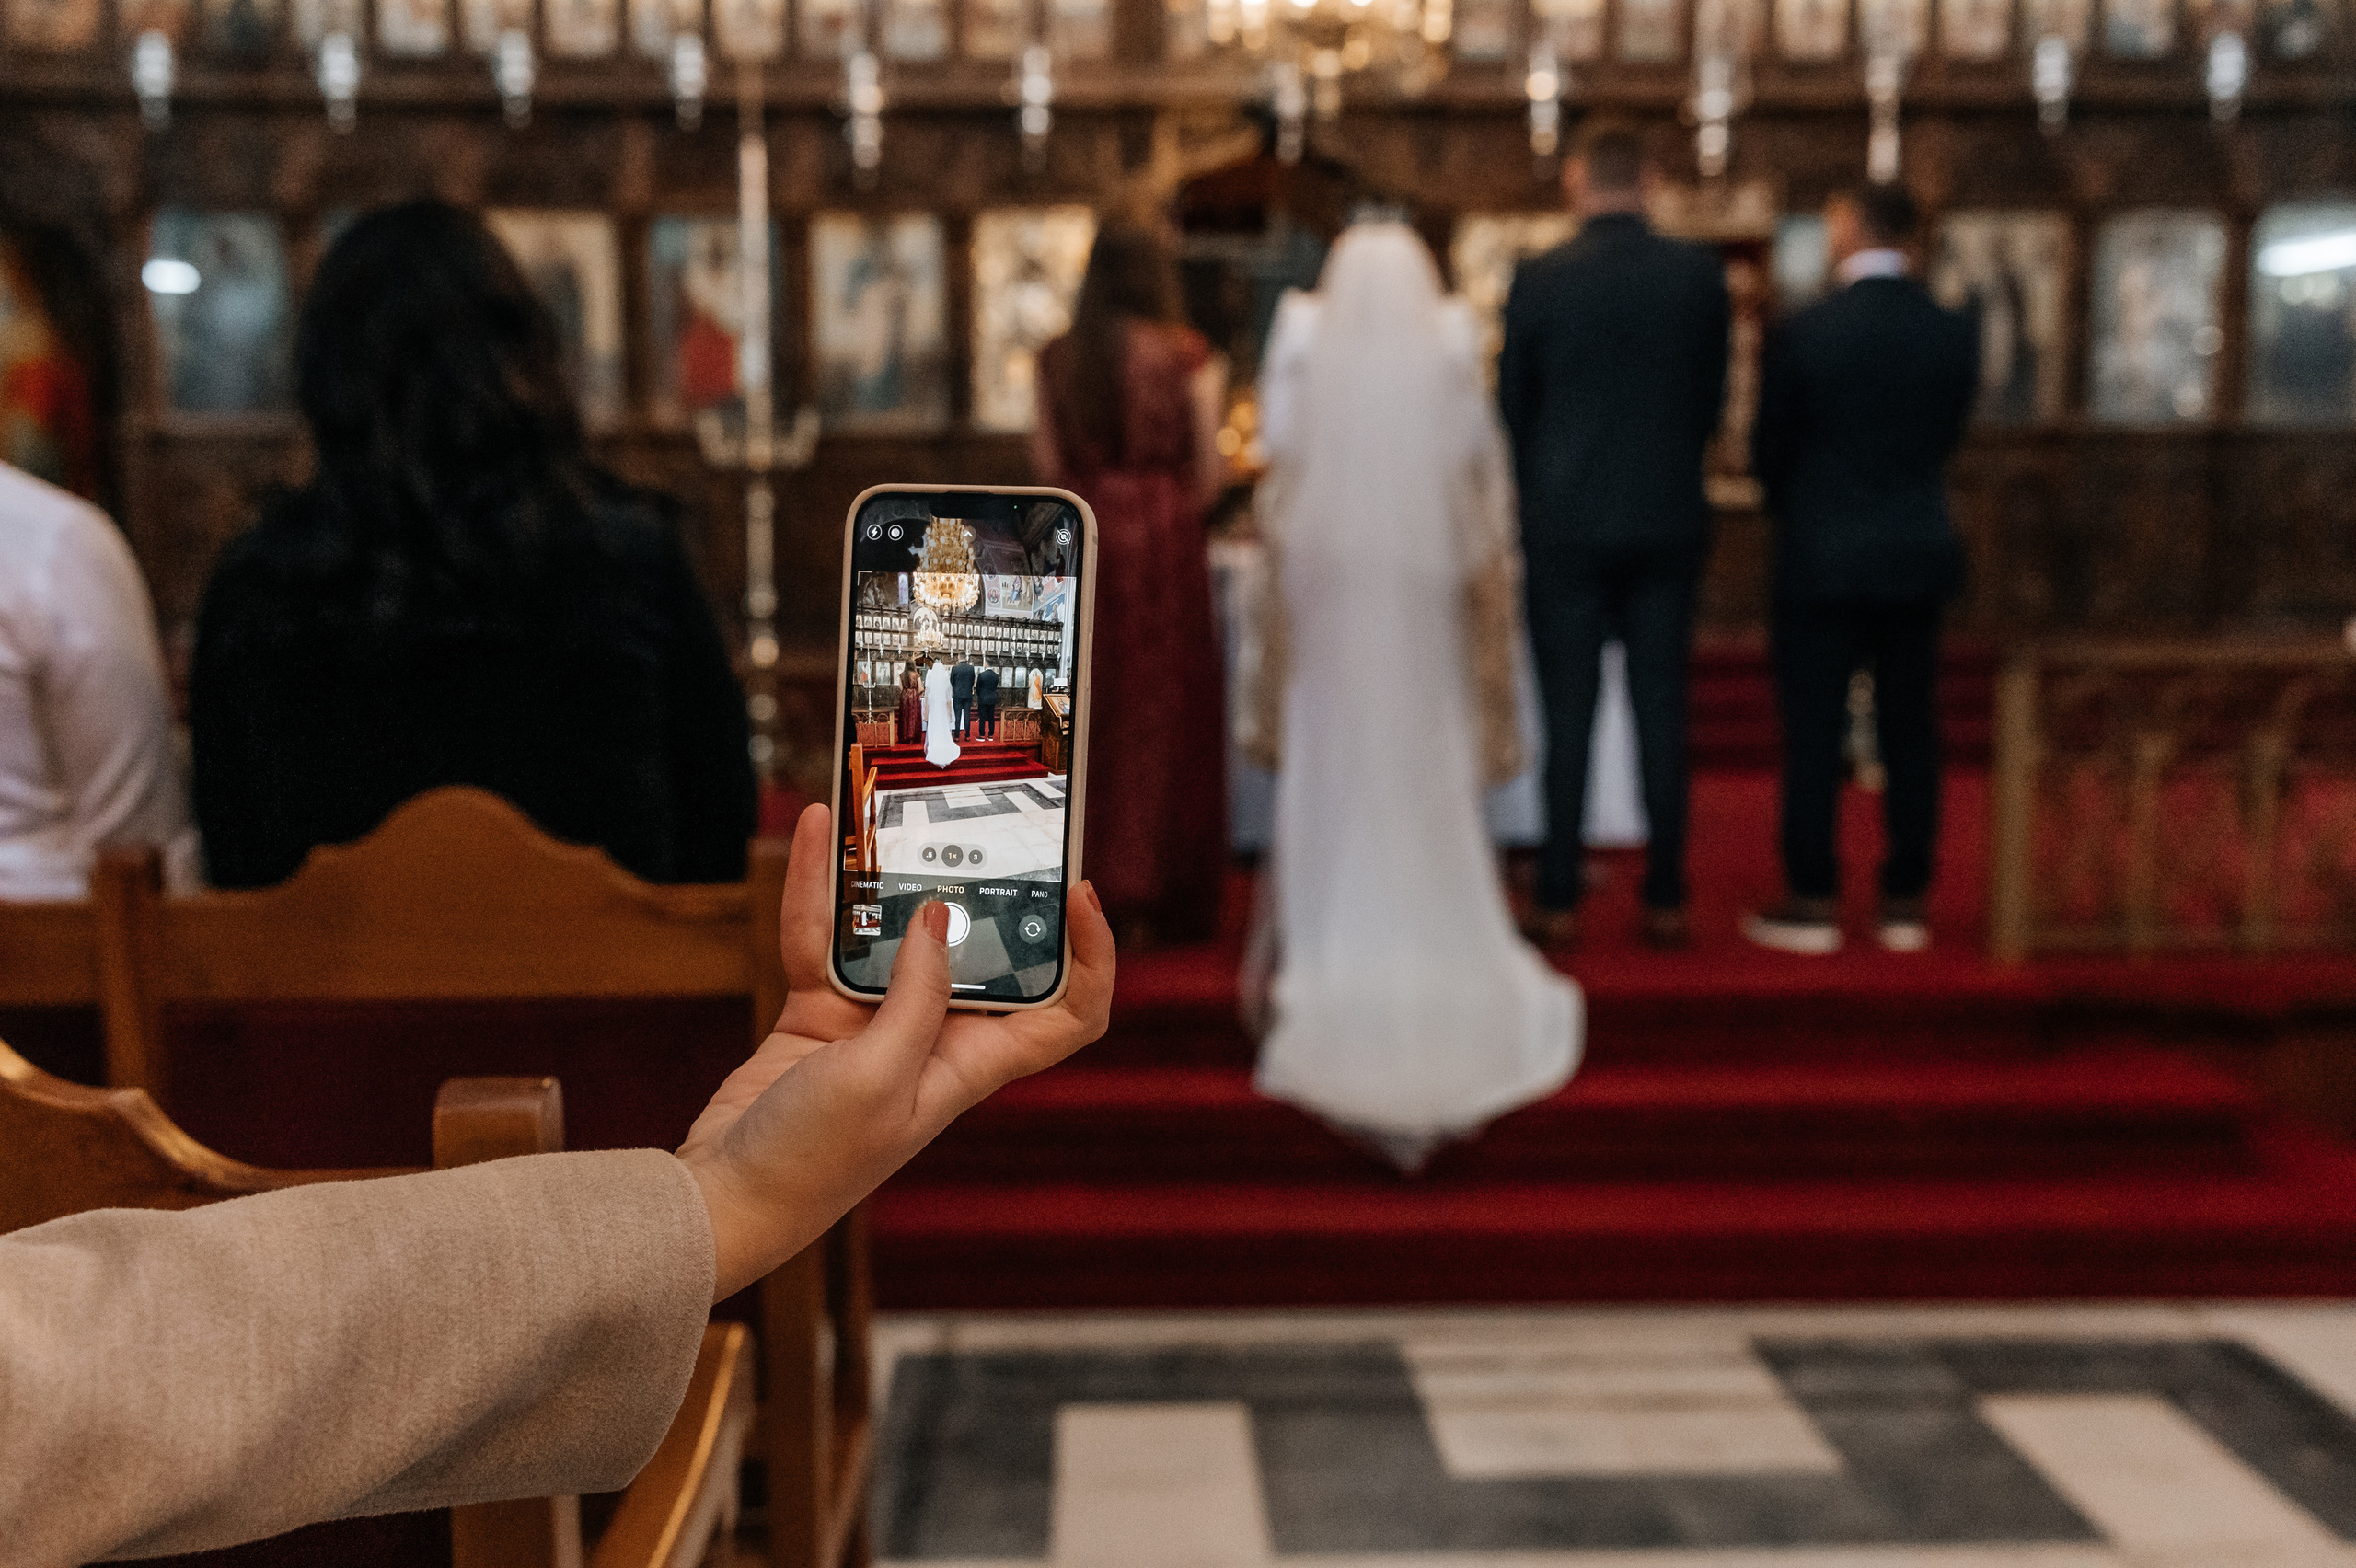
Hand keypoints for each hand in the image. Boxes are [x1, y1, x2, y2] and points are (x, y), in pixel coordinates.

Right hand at [676, 803, 1114, 1300]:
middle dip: (987, 886)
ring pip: (898, 930)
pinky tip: (822, 831)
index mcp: (971, 1066)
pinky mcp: (820, 1012)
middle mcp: (935, 1038)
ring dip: (897, 872)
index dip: (1089, 957)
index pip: (1065, 1013)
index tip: (1076, 892)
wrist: (721, 1200)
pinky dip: (822, 888)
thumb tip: (944, 917)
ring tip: (899, 803)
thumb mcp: (877, 1077)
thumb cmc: (810, 1163)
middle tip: (988, 818)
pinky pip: (827, 936)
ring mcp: (877, 1023)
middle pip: (983, 951)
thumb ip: (916, 995)